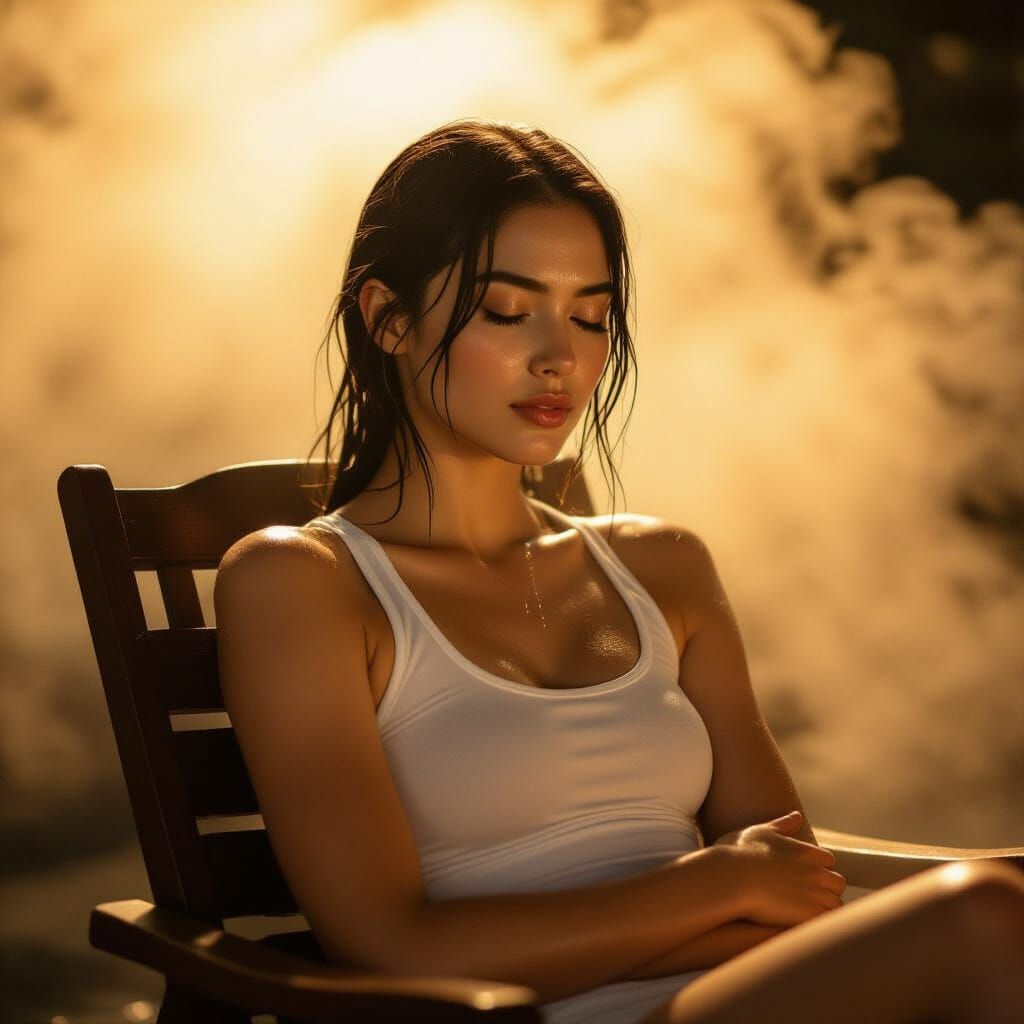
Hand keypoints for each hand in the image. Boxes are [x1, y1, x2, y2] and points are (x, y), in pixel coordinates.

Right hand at [711, 811, 846, 927]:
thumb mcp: (761, 831)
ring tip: (806, 912)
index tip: (804, 874)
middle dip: (827, 888)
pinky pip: (827, 922)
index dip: (818, 867)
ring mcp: (815, 895)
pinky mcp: (809, 915)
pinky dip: (821, 923)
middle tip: (807, 895)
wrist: (732, 878)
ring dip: (825, 908)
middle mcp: (816, 872)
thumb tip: (796, 815)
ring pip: (836, 905)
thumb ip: (783, 824)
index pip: (828, 860)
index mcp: (807, 851)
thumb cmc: (741, 853)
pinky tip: (806, 924)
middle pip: (837, 883)